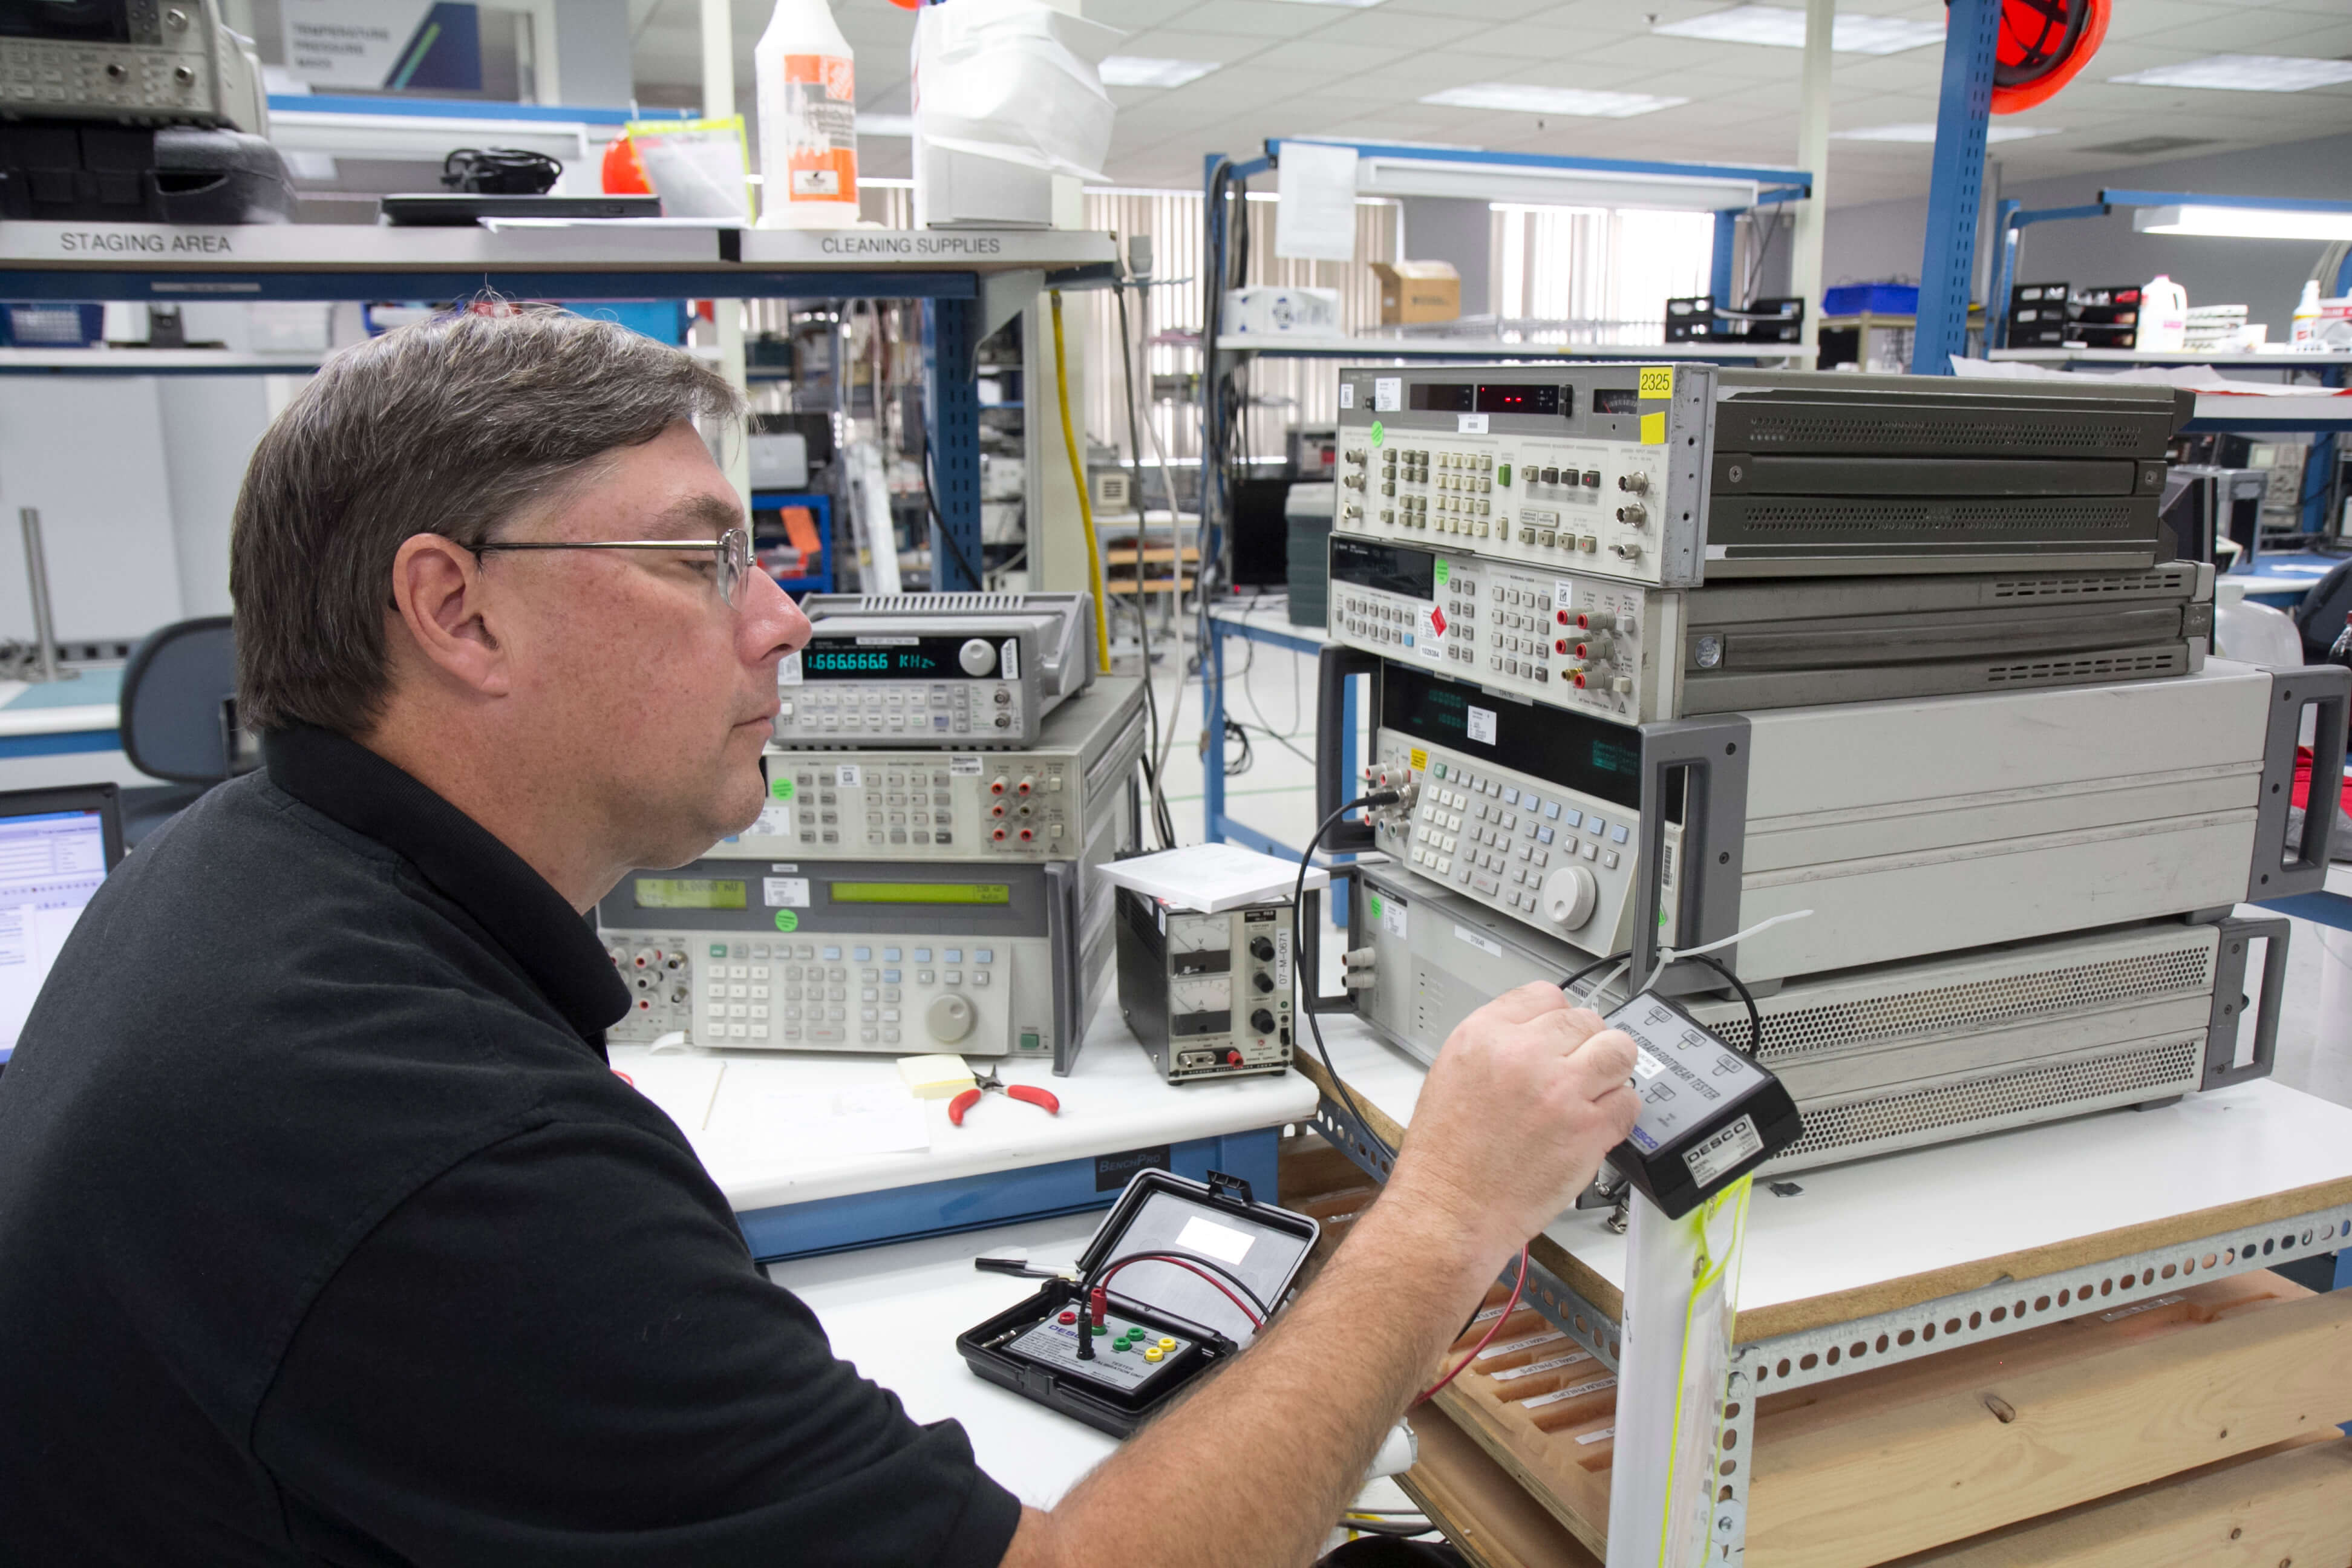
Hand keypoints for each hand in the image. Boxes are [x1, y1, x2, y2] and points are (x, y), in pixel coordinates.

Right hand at [1382, 983, 1641, 1267]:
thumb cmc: (1446, 1156)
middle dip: (1586, 1043)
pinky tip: (1597, 1123)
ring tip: (1596, 1089)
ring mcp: (1561, 1090)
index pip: (1545, 995)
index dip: (1556, 1017)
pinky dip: (1620, 1111)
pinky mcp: (1588, 1129)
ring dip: (1612, 1068)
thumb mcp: (1452, 1073)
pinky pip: (1629, 1101)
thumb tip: (1541, 1034)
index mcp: (1484, 1035)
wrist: (1449, 1211)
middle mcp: (1523, 1054)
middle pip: (1586, 1019)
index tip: (1560, 1035)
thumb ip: (1497, 1044)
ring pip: (1619, 1050)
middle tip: (1578, 1069)